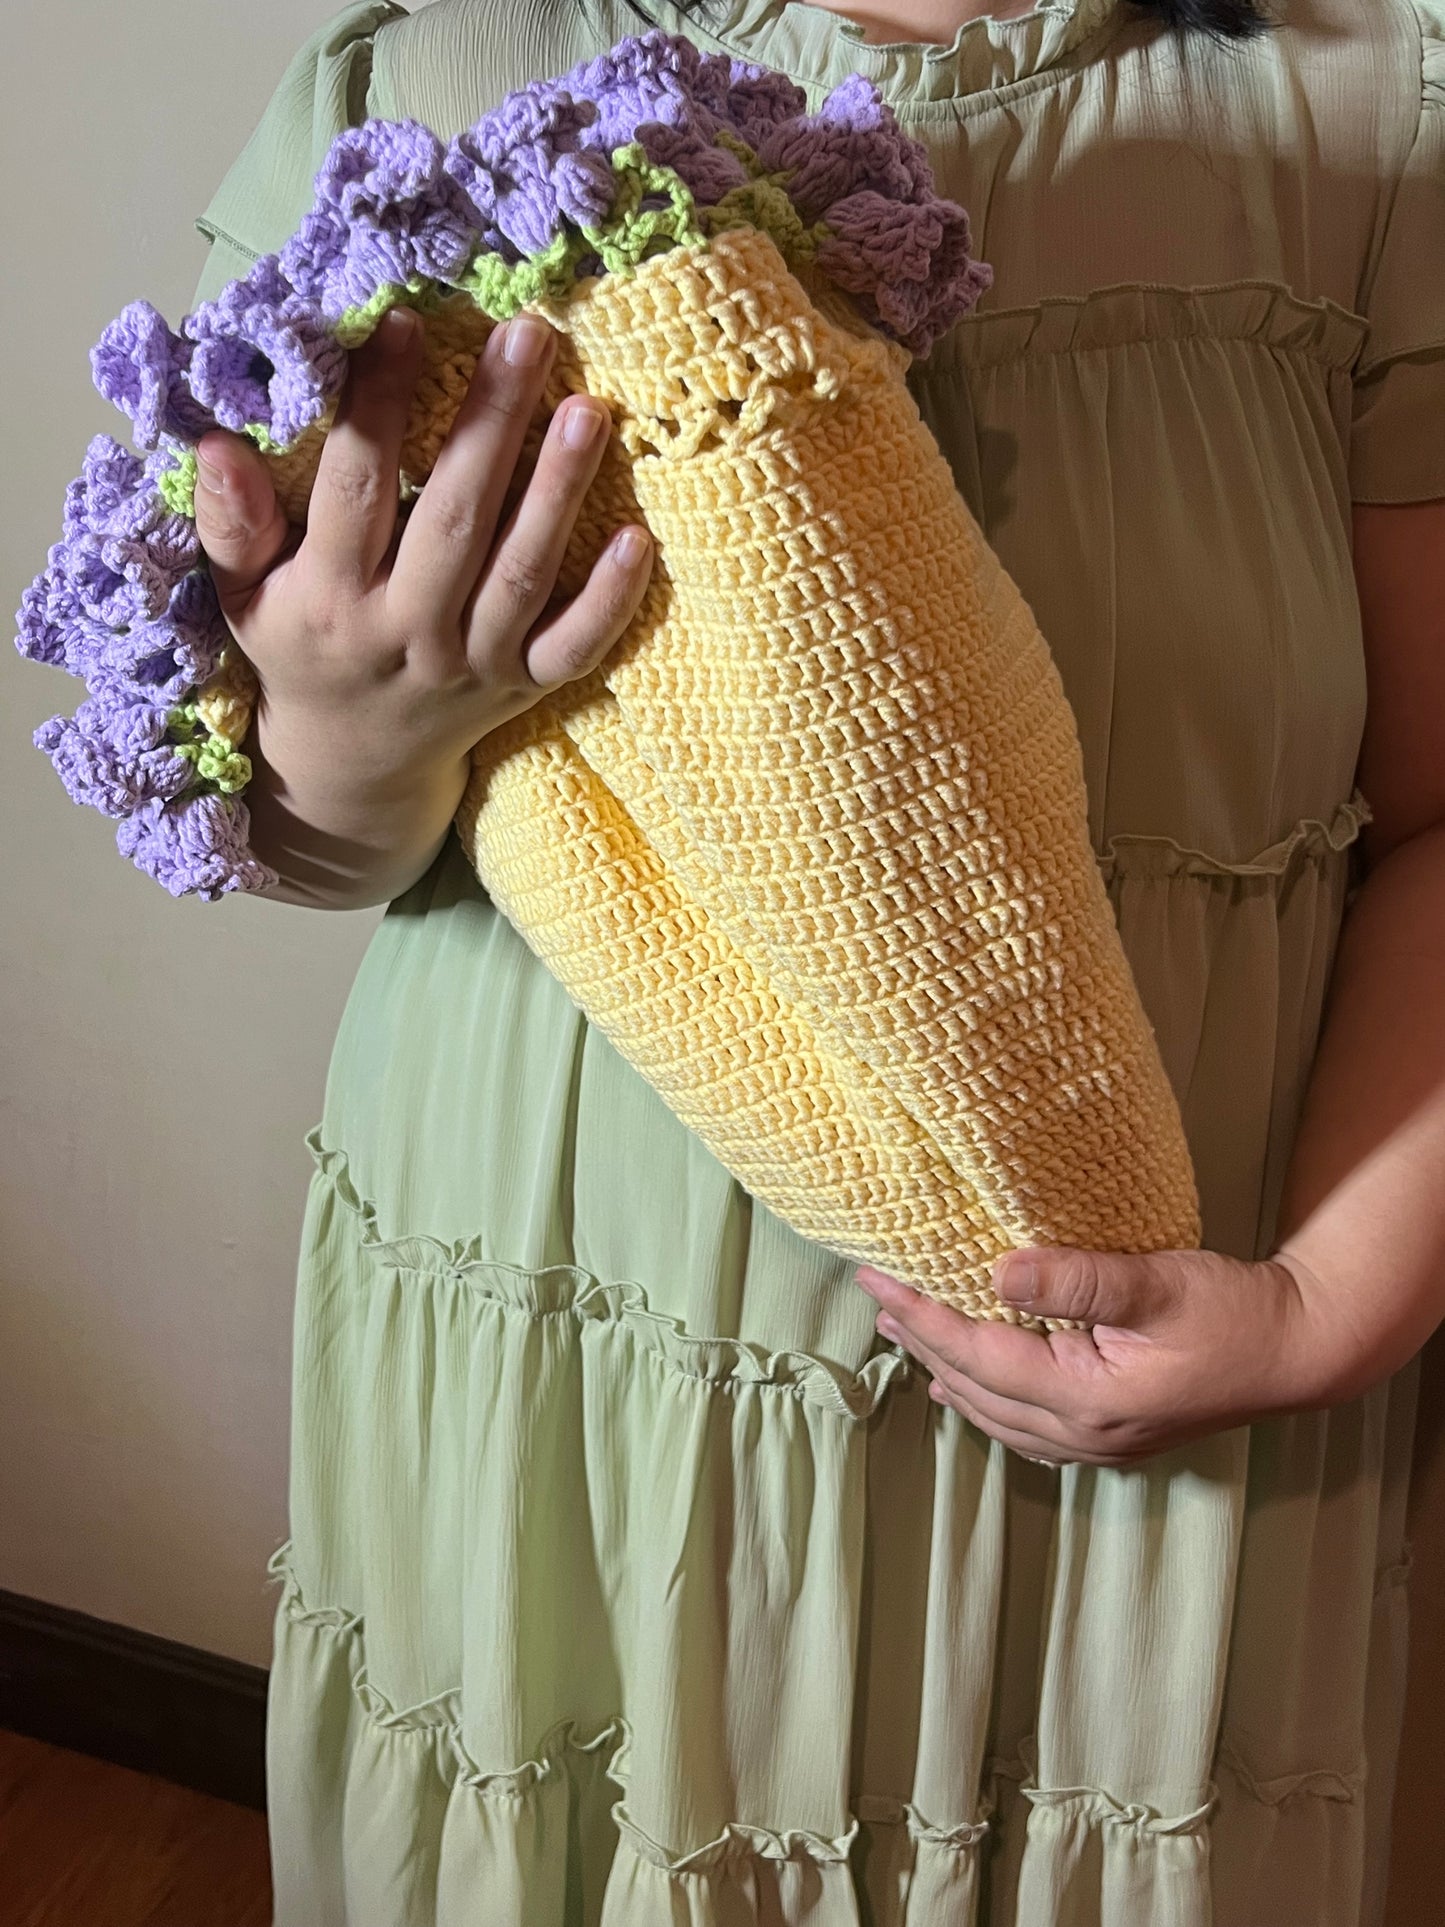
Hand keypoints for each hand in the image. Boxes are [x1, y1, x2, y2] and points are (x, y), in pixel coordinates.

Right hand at [191, 307, 653, 902]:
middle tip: (528, 336)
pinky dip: (609, 601)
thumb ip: (231, 522)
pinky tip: (637, 539)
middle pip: (455, 519)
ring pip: (521, 573)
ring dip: (557, 492)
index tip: (405, 321)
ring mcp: (472, 663)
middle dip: (492, 424)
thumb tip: (216, 444)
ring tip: (587, 410)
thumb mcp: (243, 595)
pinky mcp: (522, 687)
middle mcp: (406, 632)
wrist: (354, 765)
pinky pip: (574, 648)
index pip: (356, 487)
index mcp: (331, 598)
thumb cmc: (301, 649)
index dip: (379, 404)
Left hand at [855, 1246, 1368, 1467]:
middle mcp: (1084, 1433)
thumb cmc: (1234, 1311)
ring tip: (907, 1336)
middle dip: (922, 1343)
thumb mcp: (1156, 1284)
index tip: (876, 1283)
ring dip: (948, 1372)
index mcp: (1086, 1398)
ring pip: (996, 1415)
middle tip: (876, 1298)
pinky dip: (985, 1399)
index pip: (979, 1357)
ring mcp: (1099, 1443)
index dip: (922, 1319)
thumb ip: (1077, 1281)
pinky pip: (1025, 1425)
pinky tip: (968, 1387)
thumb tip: (998, 1274)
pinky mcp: (1113, 1433)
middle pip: (977, 1390)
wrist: (1299, 1350)